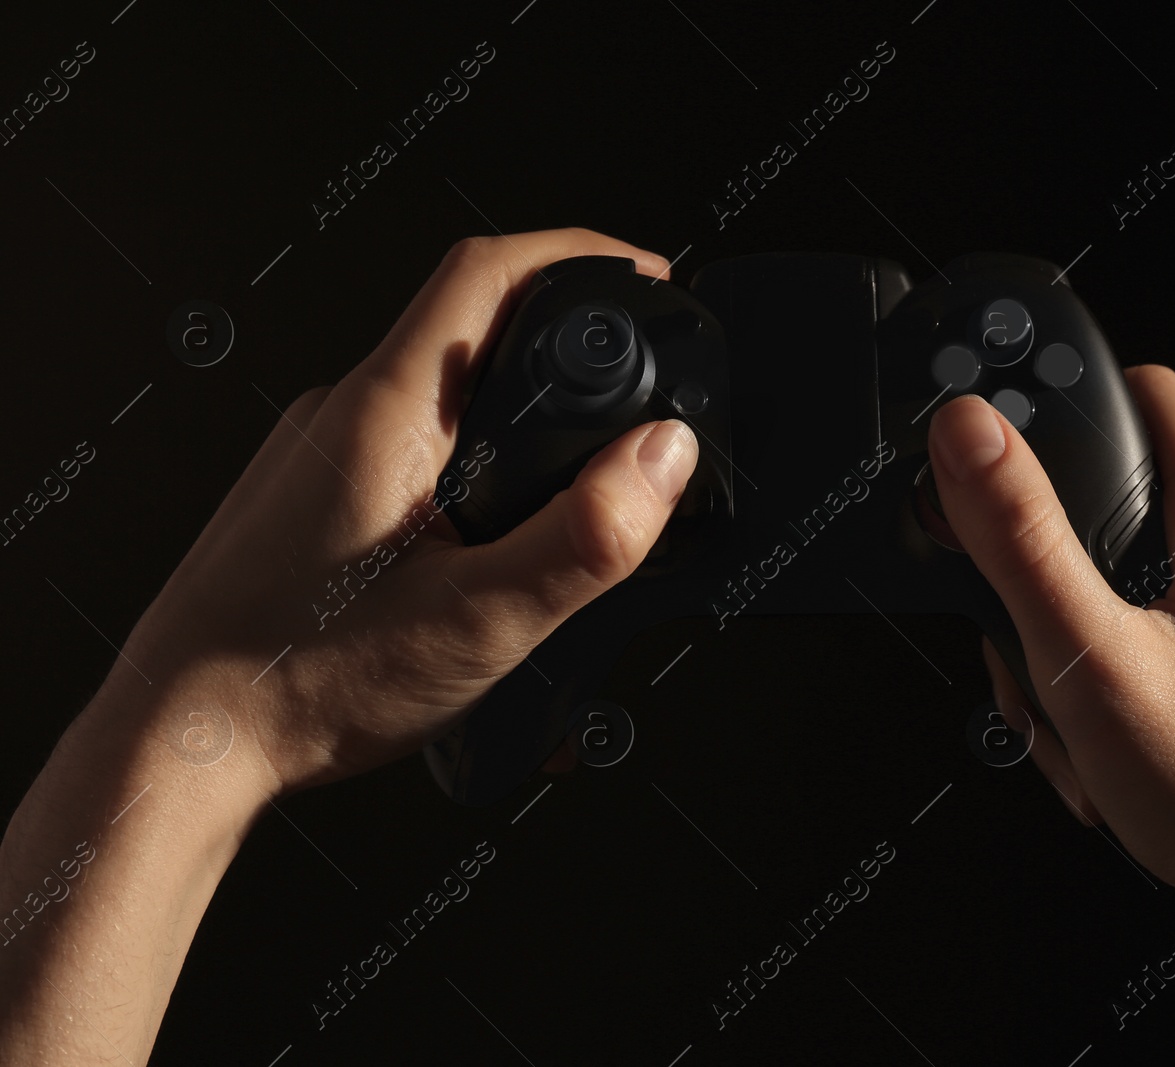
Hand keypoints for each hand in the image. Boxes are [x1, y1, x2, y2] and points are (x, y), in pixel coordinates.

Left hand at [99, 228, 699, 796]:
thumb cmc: (299, 684)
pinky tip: (491, 546)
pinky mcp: (312, 499)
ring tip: (573, 490)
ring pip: (444, 397)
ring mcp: (320, 454)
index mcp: (384, 412)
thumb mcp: (476, 619)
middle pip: (472, 328)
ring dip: (519, 417)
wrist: (180, 744)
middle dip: (566, 344)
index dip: (579, 252)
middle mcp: (342, 412)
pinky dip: (473, 468)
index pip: (487, 271)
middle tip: (634, 396)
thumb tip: (664, 454)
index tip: (646, 274)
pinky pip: (411, 449)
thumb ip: (583, 536)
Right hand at [928, 369, 1174, 1064]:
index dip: (1061, 416)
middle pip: (1128, 496)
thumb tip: (969, 433)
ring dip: (1088, 634)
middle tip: (1038, 653)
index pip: (1141, 393)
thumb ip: (1020, 538)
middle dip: (1058, 573)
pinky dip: (1134, 658)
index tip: (1004, 464)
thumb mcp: (1089, 660)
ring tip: (1083, 716)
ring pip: (1145, 566)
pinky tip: (1120, 726)